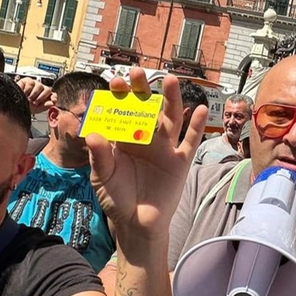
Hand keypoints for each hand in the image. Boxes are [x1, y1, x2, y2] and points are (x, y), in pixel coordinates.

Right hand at [17, 77, 54, 113]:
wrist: (15, 104)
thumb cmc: (25, 106)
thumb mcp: (36, 109)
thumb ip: (45, 106)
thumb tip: (52, 103)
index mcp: (45, 96)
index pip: (53, 94)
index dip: (53, 97)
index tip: (53, 100)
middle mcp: (41, 89)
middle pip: (47, 89)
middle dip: (41, 97)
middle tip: (35, 102)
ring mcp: (35, 84)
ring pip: (40, 86)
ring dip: (34, 94)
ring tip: (29, 98)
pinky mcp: (28, 80)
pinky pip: (31, 83)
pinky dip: (28, 90)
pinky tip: (24, 93)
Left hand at [87, 69, 205, 247]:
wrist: (137, 223)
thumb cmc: (117, 199)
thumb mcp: (103, 178)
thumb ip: (99, 157)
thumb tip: (94, 134)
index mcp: (123, 140)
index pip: (121, 113)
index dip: (119, 97)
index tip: (115, 82)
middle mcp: (145, 139)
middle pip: (146, 109)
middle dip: (142, 91)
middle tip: (137, 72)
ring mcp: (164, 149)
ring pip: (170, 119)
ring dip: (172, 100)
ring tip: (171, 81)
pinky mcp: (180, 162)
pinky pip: (190, 142)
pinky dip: (197, 126)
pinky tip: (201, 109)